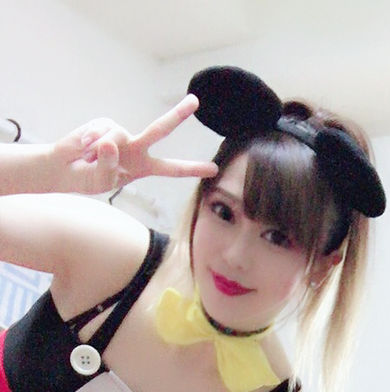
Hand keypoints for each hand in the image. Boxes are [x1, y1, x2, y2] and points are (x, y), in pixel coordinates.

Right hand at [51, 95, 217, 193]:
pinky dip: (89, 143)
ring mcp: (120, 133)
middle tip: (195, 101)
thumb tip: (111, 141)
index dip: (191, 169)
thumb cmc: (87, 179)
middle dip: (177, 115)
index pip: (171, 169)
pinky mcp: (103, 123)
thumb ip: (109, 165)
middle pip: (159, 130)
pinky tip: (82, 149)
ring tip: (88, 160)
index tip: (213, 169)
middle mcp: (136, 147)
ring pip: (118, 136)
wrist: (64, 169)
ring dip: (99, 152)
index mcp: (143, 167)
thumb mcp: (102, 180)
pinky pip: (100, 131)